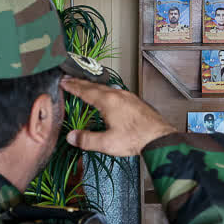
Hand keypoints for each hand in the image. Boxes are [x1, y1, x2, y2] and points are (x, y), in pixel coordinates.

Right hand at [61, 77, 175, 155]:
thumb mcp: (107, 143)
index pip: (85, 91)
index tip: (63, 82)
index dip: (73, 87)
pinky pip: (116, 92)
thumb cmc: (135, 139)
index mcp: (108, 101)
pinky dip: (105, 92)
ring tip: (85, 87)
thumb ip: (87, 140)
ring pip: (107, 88)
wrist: (160, 138)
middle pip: (95, 87)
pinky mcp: (136, 102)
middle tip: (69, 80)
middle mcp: (118, 95)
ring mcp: (128, 97)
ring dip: (93, 87)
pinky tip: (107, 97)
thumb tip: (71, 137)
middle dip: (81, 83)